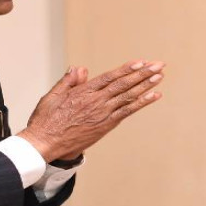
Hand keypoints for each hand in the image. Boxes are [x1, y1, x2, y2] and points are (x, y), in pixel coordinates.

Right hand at [17, 60, 165, 159]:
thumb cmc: (46, 120)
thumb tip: (81, 69)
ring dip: (146, 85)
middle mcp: (96, 102)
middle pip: (124, 84)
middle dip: (143, 73)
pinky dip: (141, 103)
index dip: (127, 69)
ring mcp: (102, 114)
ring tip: (160, 76)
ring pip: (128, 96)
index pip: (110, 77)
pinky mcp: (105, 126)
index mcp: (83, 92)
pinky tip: (154, 96)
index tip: (141, 62)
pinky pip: (127, 112)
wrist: (45, 144)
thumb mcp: (52, 96)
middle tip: (159, 65)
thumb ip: (68, 81)